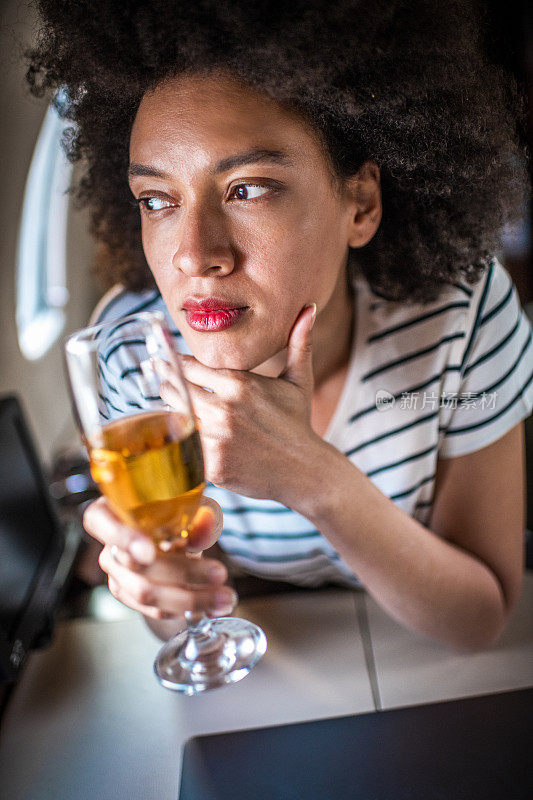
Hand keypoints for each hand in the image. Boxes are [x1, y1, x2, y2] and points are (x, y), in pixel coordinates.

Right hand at [83, 497, 235, 621]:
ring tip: (224, 597)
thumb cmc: (170, 513)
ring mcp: (115, 574)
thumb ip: (194, 517)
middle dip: (182, 573)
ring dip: (190, 598)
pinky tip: (209, 606)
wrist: (165, 531)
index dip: (124, 538)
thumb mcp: (183, 507)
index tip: (150, 552)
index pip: (100, 522)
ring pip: (146, 592)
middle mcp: (107, 545)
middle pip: (136, 565)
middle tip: (219, 573)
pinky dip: (183, 609)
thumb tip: (208, 521)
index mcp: (108, 512)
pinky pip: (152, 609)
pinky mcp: (127, 595)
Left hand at [160, 304, 319, 503]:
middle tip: (161, 381)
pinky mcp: (213, 466)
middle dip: (167, 385)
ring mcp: (217, 439)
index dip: (175, 363)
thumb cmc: (298, 423)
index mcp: (239, 383)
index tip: (167, 361)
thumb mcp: (298, 380)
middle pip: (175, 389)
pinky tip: (180, 436)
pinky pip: (183, 448)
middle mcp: (225, 409)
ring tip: (169, 405)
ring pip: (174, 418)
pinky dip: (180, 442)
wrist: (305, 470)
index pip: (188, 366)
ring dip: (170, 412)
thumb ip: (298, 342)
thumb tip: (309, 306)